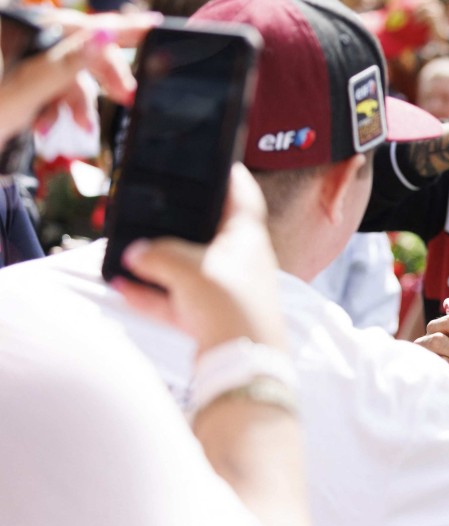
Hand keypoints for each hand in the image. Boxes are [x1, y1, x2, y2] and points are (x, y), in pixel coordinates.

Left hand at [0, 11, 160, 143]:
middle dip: (103, 76)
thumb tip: (105, 36)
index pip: (81, 24)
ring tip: (80, 126)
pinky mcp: (22, 76)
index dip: (122, 26)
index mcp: (25, 30)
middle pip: (81, 48)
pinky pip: (55, 85)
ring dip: (79, 101)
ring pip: (70, 71)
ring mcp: (22, 57)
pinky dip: (60, 106)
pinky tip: (52, 126)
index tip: (157, 26)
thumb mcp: (28, 90)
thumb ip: (68, 61)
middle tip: (128, 97)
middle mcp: (24, 37)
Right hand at [112, 164, 288, 354]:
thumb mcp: (187, 267)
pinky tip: (123, 288)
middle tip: (155, 211)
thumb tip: (136, 254)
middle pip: (208, 234)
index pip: (241, 195)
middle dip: (179, 226)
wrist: (245, 364)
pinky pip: (177, 301)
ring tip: (127, 256)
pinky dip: (152, 296)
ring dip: (158, 265)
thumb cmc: (230, 304)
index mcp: (248, 236)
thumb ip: (157, 254)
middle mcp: (241, 261)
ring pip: (188, 270)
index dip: (229, 176)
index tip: (215, 161)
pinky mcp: (212, 319)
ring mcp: (227, 291)